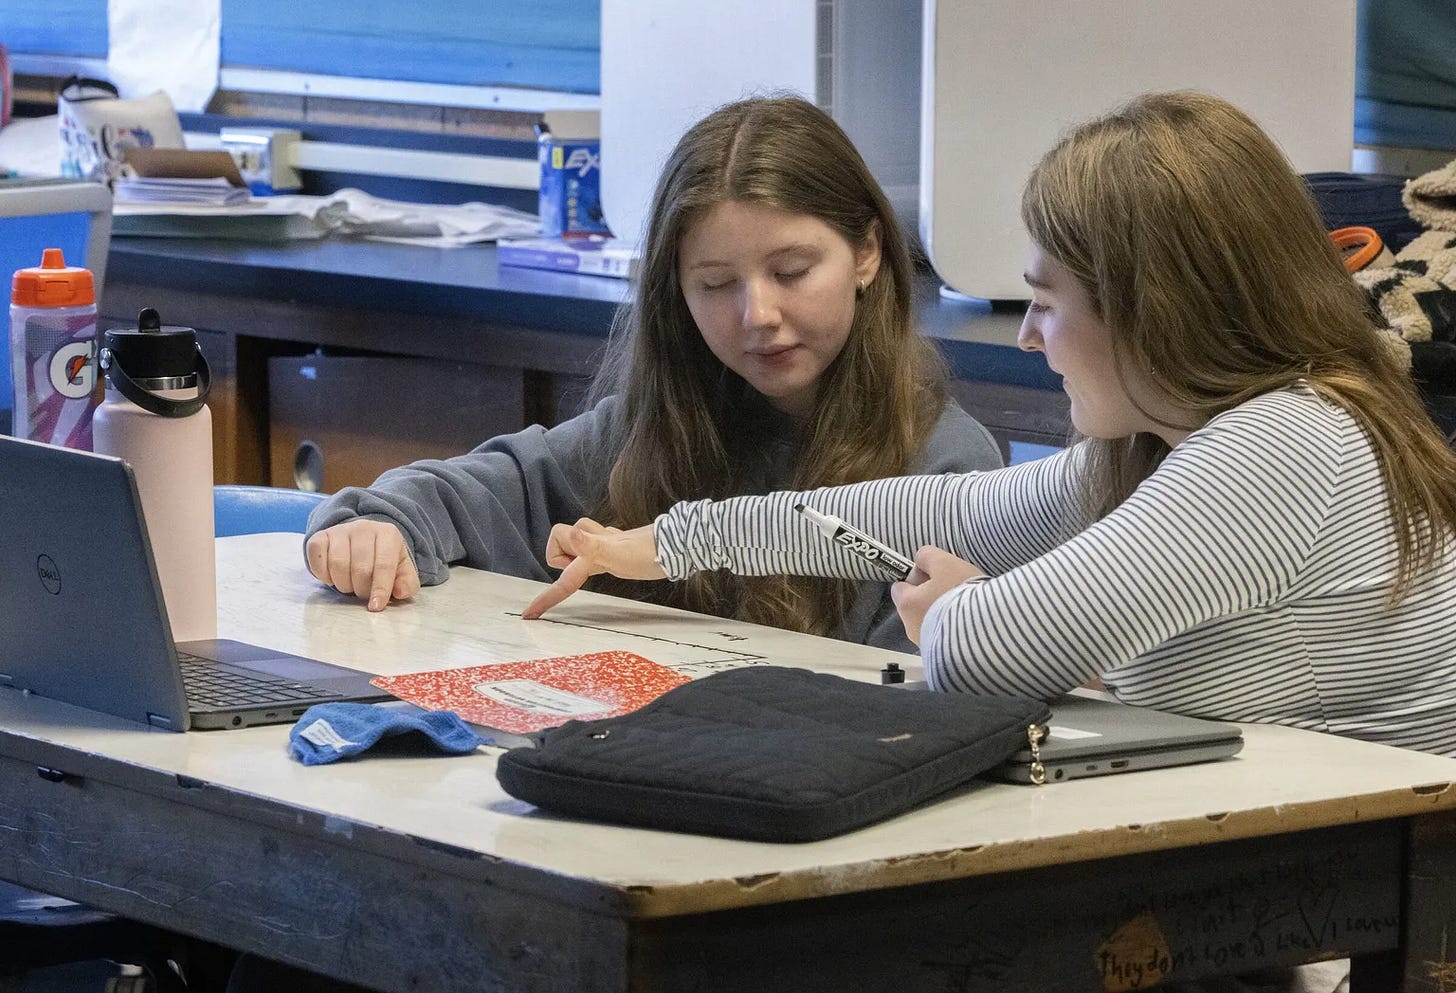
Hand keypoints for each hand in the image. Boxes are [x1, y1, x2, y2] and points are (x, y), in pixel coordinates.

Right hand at [305, 520, 419, 611]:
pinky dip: (323, 575)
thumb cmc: (382, 559)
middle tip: (363, 592)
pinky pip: (317, 559)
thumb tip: (401, 592)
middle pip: (360, 568)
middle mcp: (364, 528)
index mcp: (388, 535)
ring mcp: (340, 531)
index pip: (385, 565)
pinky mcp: (320, 536)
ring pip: (338, 565)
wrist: (360, 540)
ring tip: (350, 584)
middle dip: (362, 589)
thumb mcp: (401, 569)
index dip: (380, 589)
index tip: (376, 606)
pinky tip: (333, 577)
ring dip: (343, 584)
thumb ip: (407, 582)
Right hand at [522, 518, 665, 618]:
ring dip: (574, 554)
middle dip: (560, 558)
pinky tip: (609, 561)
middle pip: (559, 543)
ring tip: (598, 566)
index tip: (530, 614)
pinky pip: (593, 547)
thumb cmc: (650, 553)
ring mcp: (606, 543)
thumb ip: (591, 544)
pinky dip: (590, 553)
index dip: (547, 597)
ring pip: (576, 542)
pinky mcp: (616, 547)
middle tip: (582, 570)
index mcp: (591, 552)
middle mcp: (595, 544)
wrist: (676, 545)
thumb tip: (571, 534)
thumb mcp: (618, 553)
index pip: (563, 577)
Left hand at [889, 546, 983, 645]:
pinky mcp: (944, 656)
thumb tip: (921, 560)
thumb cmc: (960, 594)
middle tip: (955, 587)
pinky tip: (972, 621)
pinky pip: (946, 635)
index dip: (916, 577)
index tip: (934, 574)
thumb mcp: (944, 564)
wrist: (985, 633)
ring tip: (968, 605)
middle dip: (932, 595)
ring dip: (945, 611)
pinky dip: (955, 627)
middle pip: (917, 604)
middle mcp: (912, 628)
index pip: (899, 587)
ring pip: (932, 620)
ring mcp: (927, 644)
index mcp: (907, 605)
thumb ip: (928, 557)